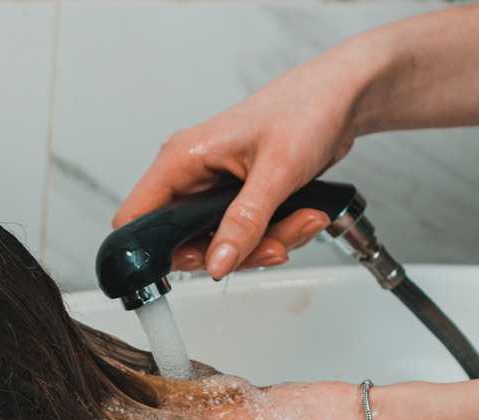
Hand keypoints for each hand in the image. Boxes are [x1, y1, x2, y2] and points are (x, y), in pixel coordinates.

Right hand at [113, 55, 362, 278]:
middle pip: (184, 241)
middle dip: (229, 252)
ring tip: (301, 222)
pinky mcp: (236, 197)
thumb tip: (217, 263)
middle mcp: (190, 175)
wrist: (342, 95)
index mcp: (180, 159)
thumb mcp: (275, 172)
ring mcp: (213, 189)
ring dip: (262, 244)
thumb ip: (244, 223)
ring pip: (218, 242)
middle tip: (268, 247)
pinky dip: (274, 235)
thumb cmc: (306, 108)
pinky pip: (242, 234)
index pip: (136, 218)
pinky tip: (302, 216)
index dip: (150, 251)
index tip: (193, 264)